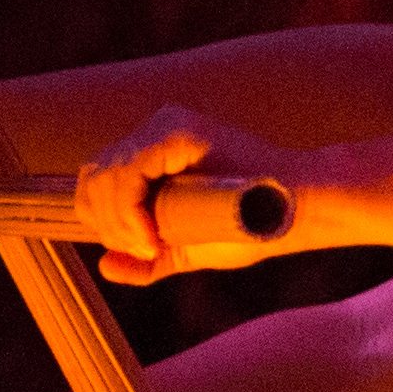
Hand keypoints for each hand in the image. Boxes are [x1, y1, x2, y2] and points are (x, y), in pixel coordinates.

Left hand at [77, 110, 302, 284]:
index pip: (98, 178)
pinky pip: (129, 172)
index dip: (103, 218)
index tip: (142, 248)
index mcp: (155, 149)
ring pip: (107, 176)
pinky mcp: (178, 133)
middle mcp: (155, 129)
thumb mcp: (191, 247)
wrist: (297, 211)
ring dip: (119, 221)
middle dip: (108, 222)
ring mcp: (166, 127)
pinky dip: (130, 210)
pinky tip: (154, 233)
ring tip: (153, 244)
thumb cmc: (254, 226)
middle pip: (94, 176)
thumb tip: (105, 265)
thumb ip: (150, 258)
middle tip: (146, 249)